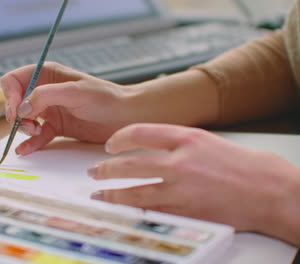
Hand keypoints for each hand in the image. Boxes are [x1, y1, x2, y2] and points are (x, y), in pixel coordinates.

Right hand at [1, 62, 136, 154]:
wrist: (126, 117)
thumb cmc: (106, 98)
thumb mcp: (75, 92)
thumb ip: (46, 96)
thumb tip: (22, 108)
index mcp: (47, 74)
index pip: (14, 80)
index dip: (10, 95)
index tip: (16, 110)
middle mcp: (45, 91)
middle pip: (15, 101)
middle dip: (16, 113)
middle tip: (27, 124)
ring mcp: (50, 111)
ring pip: (24, 120)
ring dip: (24, 128)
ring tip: (37, 132)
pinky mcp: (57, 128)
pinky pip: (37, 136)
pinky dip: (30, 143)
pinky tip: (25, 150)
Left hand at [88, 123, 299, 244]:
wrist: (270, 191)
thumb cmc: (244, 166)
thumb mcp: (208, 142)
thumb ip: (177, 143)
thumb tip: (150, 148)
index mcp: (187, 137)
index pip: (139, 132)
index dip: (118, 139)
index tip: (109, 146)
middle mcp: (180, 161)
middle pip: (129, 163)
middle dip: (106, 169)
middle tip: (94, 172)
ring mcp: (181, 188)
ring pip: (134, 191)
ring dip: (111, 193)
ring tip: (99, 194)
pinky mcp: (185, 212)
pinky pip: (150, 212)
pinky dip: (133, 211)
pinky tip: (123, 210)